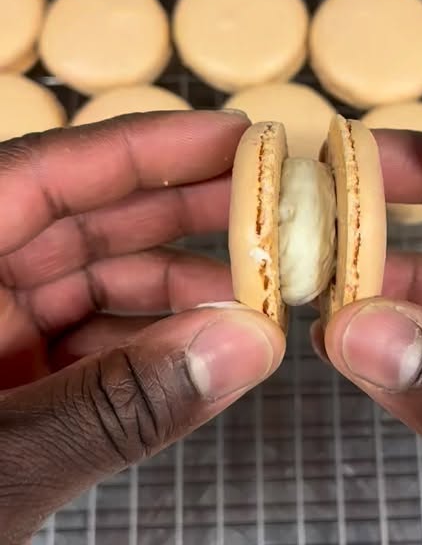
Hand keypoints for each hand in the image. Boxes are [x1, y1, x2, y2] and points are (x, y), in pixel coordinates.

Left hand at [0, 111, 283, 544]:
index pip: (41, 178)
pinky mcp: (3, 397)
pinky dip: (150, 353)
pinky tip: (210, 354)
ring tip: (258, 296)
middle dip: (178, 215)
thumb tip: (245, 344)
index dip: (142, 149)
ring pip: (91, 292)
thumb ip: (120, 403)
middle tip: (271, 207)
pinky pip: (88, 353)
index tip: (233, 140)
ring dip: (176, 294)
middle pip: (77, 225)